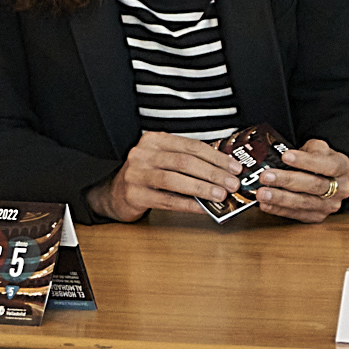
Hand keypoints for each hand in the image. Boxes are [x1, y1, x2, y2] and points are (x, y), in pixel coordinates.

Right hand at [89, 131, 240, 221]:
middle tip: (232, 183)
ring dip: (202, 188)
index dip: (216, 157)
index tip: (234, 167)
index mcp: (155, 140)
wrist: (114, 194)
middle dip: (213, 173)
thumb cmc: (147, 175)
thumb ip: (188, 160)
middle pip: (185, 162)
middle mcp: (143, 154)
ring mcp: (136, 174)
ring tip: (221, 196)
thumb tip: (224, 169)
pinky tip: (203, 208)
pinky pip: (166, 200)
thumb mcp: (164, 160)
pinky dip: (188, 204)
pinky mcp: (134, 195)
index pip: (192, 146)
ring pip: (175, 180)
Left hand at [254, 139, 348, 222]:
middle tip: (266, 176)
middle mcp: (341, 189)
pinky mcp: (317, 217)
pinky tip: (265, 204)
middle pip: (313, 185)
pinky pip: (296, 214)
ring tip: (262, 193)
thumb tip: (283, 156)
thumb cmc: (321, 160)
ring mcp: (330, 206)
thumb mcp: (319, 148)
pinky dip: (278, 209)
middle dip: (287, 180)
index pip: (325, 165)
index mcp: (343, 167)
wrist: (327, 177)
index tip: (285, 156)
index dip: (305, 161)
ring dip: (280, 198)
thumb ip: (308, 150)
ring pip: (304, 203)